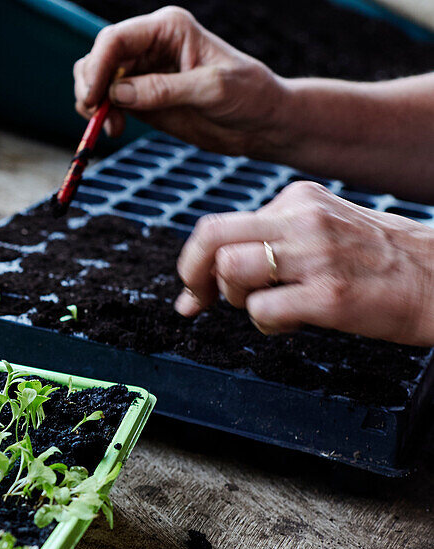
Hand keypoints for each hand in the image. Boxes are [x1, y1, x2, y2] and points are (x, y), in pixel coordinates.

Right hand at [73, 6, 287, 155]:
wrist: (261, 121)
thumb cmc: (248, 95)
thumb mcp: (211, 90)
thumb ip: (164, 89)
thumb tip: (118, 93)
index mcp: (168, 28)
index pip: (116, 39)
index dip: (97, 67)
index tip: (94, 99)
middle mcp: (150, 44)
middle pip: (98, 56)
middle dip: (90, 85)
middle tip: (97, 116)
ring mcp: (143, 70)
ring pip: (96, 78)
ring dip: (92, 103)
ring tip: (110, 127)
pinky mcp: (140, 96)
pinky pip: (106, 100)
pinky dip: (101, 115)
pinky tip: (114, 129)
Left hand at [175, 182, 433, 345]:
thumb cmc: (378, 264)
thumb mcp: (323, 230)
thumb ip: (270, 242)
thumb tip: (203, 280)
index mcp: (298, 198)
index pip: (220, 225)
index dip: (195, 262)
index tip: (193, 290)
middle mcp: (303, 219)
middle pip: (211, 237)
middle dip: (193, 274)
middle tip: (201, 301)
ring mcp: (316, 254)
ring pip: (231, 270)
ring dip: (237, 300)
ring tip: (271, 308)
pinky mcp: (328, 294)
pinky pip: (260, 310)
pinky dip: (266, 325)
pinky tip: (295, 322)